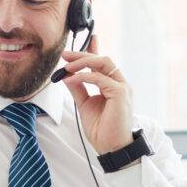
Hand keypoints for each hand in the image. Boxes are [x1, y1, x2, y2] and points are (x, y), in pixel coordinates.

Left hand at [59, 34, 134, 155]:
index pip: (103, 63)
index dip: (94, 50)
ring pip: (104, 63)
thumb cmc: (102, 129)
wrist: (111, 147)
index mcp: (113, 86)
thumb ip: (78, 89)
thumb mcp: (84, 105)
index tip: (85, 39)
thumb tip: (66, 76)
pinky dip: (84, 76)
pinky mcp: (120, 94)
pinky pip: (100, 78)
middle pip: (103, 60)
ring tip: (67, 66)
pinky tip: (71, 79)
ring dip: (83, 62)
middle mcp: (120, 84)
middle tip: (65, 55)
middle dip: (82, 55)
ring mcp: (122, 88)